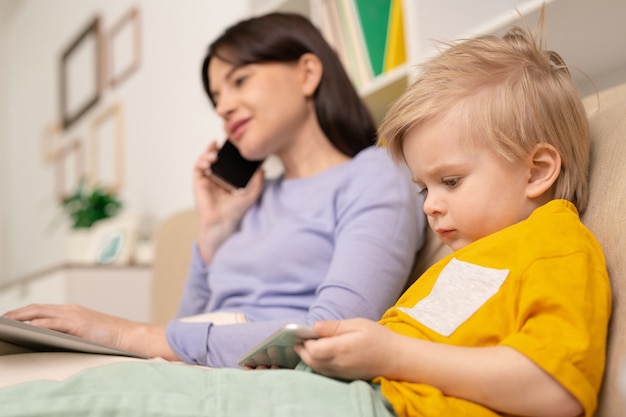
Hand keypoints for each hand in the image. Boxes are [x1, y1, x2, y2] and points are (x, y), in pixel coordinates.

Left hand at [3, 304, 178, 359]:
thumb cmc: (112, 337)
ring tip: (7, 322)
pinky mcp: (77, 324)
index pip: (43, 309)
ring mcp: (74, 316)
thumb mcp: (88, 331)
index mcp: (74, 311)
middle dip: (17, 312)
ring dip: (21, 316)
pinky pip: (52, 323)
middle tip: (3, 319)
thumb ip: (72, 331)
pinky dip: (36, 324)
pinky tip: (26, 327)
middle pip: (37, 308)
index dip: (25, 312)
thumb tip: (54, 340)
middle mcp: (71, 310)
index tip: (11, 317)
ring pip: (40, 313)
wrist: (131, 335)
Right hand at [193, 142, 263, 263]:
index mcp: (228, 180)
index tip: (234, 144)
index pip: (228, 162)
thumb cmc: (235, 211)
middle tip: (224, 143)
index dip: (229, 153)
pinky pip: (198, 167)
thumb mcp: (251, 195)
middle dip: (218, 149)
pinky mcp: (198, 183)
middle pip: (216, 158)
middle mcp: (217, 179)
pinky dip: (202, 161)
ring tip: (216, 154)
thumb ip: (258, 182)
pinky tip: (210, 160)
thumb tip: (262, 169)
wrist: (223, 222)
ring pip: (205, 160)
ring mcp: (207, 180)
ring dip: (209, 153)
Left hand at [294, 318, 400, 379]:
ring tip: (307, 345)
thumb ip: (334, 327)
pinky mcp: (345, 376)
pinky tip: (319, 354)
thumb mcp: (358, 324)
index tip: (306, 331)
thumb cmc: (379, 338)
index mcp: (341, 348)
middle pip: (311, 360)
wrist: (396, 359)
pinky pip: (324, 372)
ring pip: (316, 368)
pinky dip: (317, 363)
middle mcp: (339, 363)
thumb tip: (315, 326)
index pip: (313, 349)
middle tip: (301, 338)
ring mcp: (341, 372)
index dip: (305, 341)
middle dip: (303, 350)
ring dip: (308, 357)